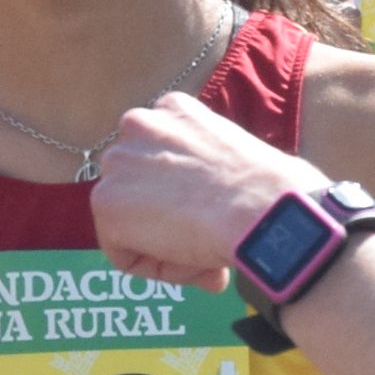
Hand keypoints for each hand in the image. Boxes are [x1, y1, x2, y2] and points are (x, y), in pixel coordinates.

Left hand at [92, 92, 321, 288]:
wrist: (260, 208)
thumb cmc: (267, 188)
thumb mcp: (231, 153)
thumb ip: (203, 173)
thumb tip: (199, 205)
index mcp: (171, 107)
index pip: (159, 157)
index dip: (183, 198)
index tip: (209, 218)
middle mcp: (137, 124)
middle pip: (137, 186)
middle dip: (166, 218)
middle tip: (203, 240)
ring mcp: (118, 162)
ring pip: (128, 219)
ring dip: (158, 244)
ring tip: (199, 255)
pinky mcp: (107, 203)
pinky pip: (122, 251)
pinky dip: (152, 267)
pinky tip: (188, 262)